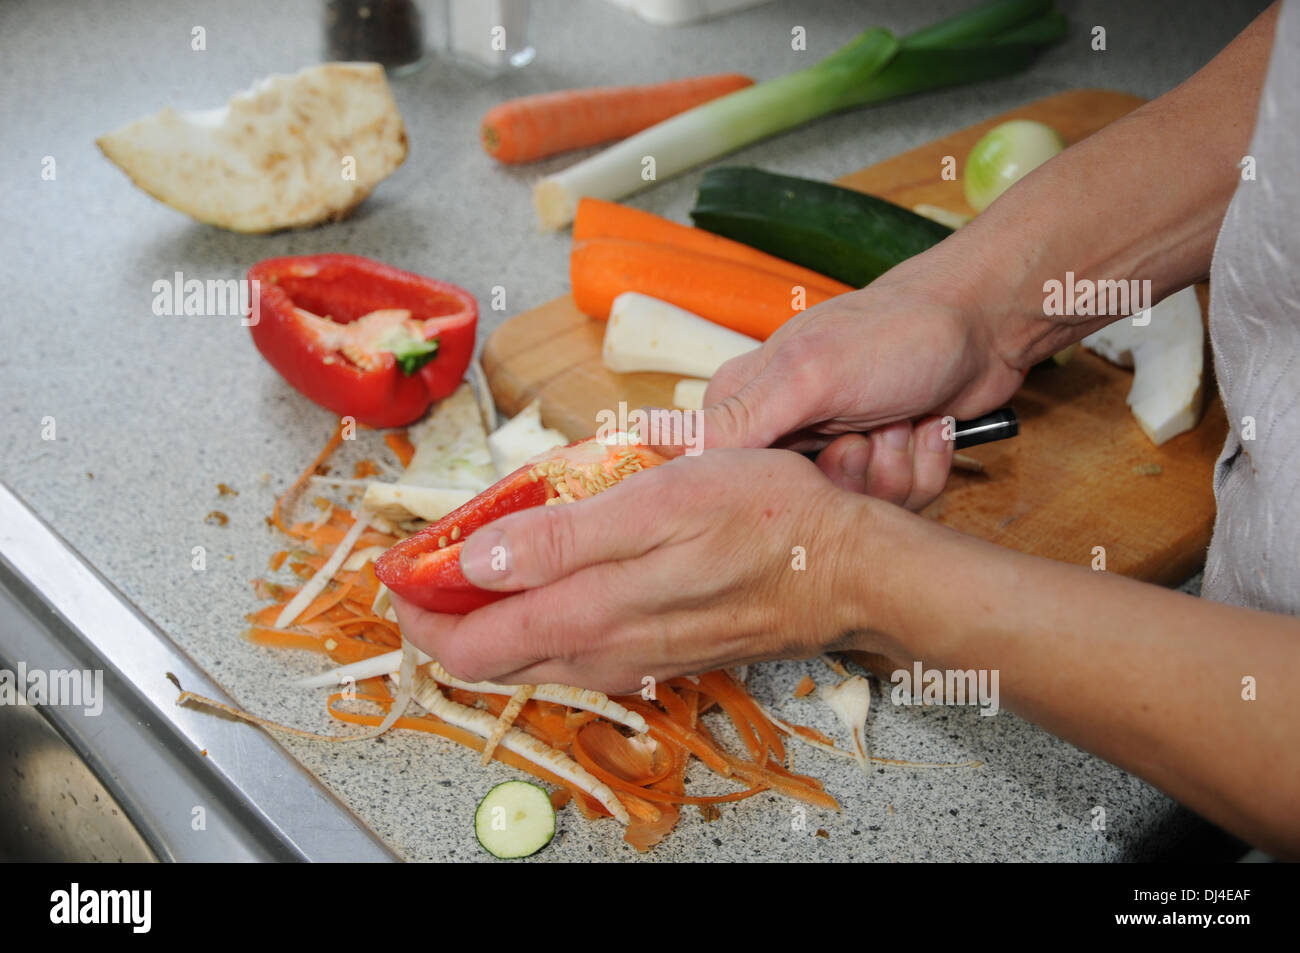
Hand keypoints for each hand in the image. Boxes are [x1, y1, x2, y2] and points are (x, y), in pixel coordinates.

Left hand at [391, 449, 874, 693]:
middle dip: (446, 614)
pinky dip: (544, 612)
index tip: (398, 567)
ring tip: (485, 554)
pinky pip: (577, 644)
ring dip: (495, 612)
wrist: (847, 570)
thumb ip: (558, 539)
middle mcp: (600, 654)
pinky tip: (558, 572)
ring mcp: (631, 660)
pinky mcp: (659, 652)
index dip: (418, 611)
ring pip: (533, 650)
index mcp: (586, 616)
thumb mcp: (656, 504)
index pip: (466, 646)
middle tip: (430, 560)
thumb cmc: (763, 522)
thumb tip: (474, 563)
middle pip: (491, 656)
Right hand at [699, 248, 1030, 508]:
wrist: (984, 321)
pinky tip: (927, 427)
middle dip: (853, 480)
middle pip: (802, 510)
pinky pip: (896, 505)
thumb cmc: (896, 334)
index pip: (732, 488)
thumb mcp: (808, 377)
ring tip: (904, 420)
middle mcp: (782, 435)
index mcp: (743, 411)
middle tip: (872, 432)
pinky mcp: (878, 466)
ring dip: (896, 471)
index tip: (823, 455)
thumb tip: (643, 435)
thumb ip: (735, 419)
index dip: (784, 490)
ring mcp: (832, 452)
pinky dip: (924, 468)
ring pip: (854, 512)